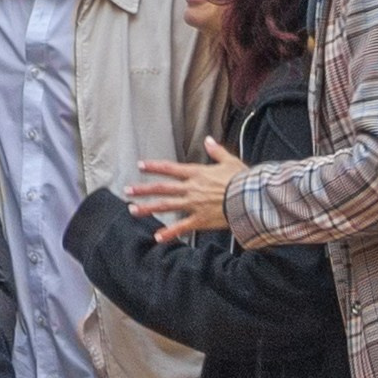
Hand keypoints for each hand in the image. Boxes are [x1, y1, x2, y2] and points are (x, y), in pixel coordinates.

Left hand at [126, 136, 244, 242]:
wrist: (250, 197)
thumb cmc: (242, 179)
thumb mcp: (229, 161)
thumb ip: (216, 151)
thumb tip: (208, 140)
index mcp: (197, 173)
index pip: (170, 168)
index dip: (154, 167)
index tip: (140, 165)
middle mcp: (191, 188)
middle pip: (162, 188)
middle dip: (143, 189)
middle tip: (127, 191)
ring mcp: (194, 204)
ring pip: (166, 206)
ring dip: (148, 208)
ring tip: (133, 210)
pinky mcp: (200, 220)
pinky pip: (181, 227)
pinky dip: (169, 233)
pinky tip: (157, 237)